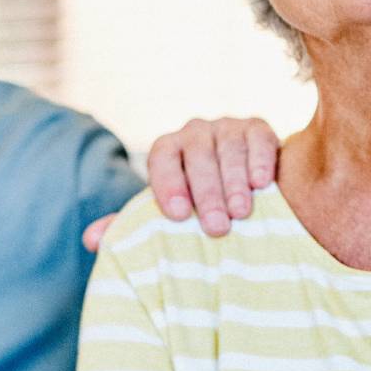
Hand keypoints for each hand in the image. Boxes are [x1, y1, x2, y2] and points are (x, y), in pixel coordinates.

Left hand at [144, 116, 279, 238]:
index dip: (169, 185)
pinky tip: (261, 184)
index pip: (162, 160)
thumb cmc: (202, 204)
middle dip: (208, 194)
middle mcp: (195, 132)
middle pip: (198, 157)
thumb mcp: (180, 209)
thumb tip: (110, 243)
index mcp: (169, 149)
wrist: (245, 180)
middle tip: (217, 227)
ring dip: (234, 183)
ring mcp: (227, 127)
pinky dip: (260, 161)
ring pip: (229, 149)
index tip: (179, 215)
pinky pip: (258, 139)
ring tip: (240, 213)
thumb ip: (154, 222)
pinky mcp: (257, 127)